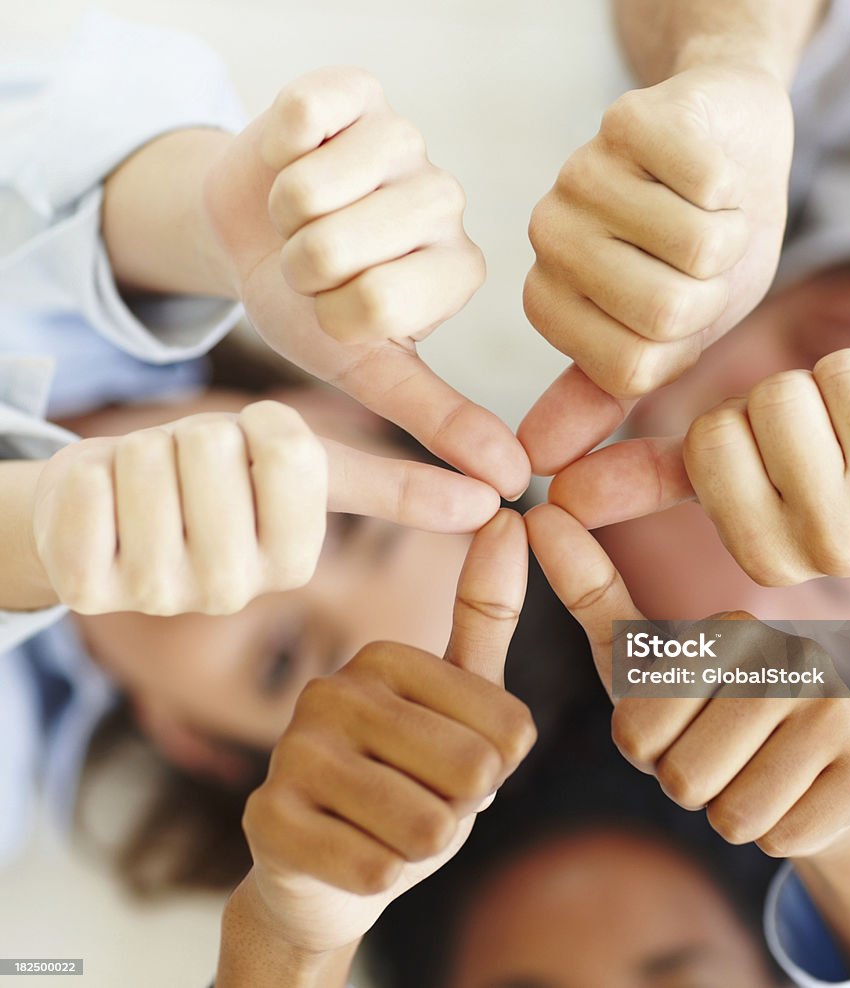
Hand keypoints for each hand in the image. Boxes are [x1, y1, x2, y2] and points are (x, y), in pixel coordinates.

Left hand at [32, 400, 499, 615]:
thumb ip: (399, 486)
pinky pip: (87, 493)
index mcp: (293, 559)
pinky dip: (88, 475)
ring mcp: (158, 598)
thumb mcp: (312, 468)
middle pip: (212, 450)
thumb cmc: (221, 480)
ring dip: (141, 450)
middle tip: (191, 469)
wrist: (112, 507)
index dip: (260, 427)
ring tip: (152, 485)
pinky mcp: (89, 589)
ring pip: (149, 463)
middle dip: (195, 435)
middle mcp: (233, 591)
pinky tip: (105, 508)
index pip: (287, 451)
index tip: (252, 455)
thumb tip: (499, 494)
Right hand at [203, 67, 529, 498]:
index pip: (372, 305)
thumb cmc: (308, 309)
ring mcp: (405, 140)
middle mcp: (445, 202)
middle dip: (297, 266)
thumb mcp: (369, 373)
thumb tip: (513, 481)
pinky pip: (302, 118)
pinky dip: (274, 149)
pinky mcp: (359, 88)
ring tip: (300, 216)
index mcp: (456, 274)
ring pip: (310, 189)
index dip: (325, 314)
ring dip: (279, 214)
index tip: (333, 308)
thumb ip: (439, 421)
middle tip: (312, 261)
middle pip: (335, 247)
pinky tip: (294, 160)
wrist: (248, 233)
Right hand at [238, 510, 534, 953]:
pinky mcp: (265, 820)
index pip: (511, 730)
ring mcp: (290, 752)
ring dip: (424, 847)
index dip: (498, 771)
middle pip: (473, 773)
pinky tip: (348, 859)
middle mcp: (331, 690)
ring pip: (428, 826)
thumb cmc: (407, 780)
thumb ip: (487, 614)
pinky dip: (380, 879)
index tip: (451, 764)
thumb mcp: (460, 702)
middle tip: (418, 800)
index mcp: (385, 658)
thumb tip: (510, 514)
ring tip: (386, 829)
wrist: (320, 875)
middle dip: (462, 809)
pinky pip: (377, 871)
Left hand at [519, 63, 793, 473]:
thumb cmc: (702, 257)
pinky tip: (711, 169)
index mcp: (552, 300)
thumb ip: (602, 397)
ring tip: (709, 212)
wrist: (734, 147)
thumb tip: (536, 463)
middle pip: (661, 309)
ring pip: (693, 246)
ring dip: (729, 233)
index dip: (682, 343)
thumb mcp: (663, 343)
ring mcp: (580, 172)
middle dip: (712, 289)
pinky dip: (734, 184)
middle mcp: (550, 236)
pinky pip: (707, 181)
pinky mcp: (627, 116)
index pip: (626, 365)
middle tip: (704, 256)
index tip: (684, 304)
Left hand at [526, 504, 849, 857]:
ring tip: (751, 773)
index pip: (638, 731)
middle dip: (686, 784)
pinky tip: (793, 796)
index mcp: (731, 629)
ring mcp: (839, 710)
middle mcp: (792, 656)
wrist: (809, 772)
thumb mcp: (642, 660)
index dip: (645, 750)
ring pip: (733, 813)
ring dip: (728, 811)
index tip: (676, 725)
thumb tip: (537, 514)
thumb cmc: (706, 711)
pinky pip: (781, 836)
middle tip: (716, 755)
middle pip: (684, 776)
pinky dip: (774, 833)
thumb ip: (590, 593)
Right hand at [549, 345, 849, 583]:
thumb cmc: (823, 464)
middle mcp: (832, 551)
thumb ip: (641, 479)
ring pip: (836, 379)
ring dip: (847, 379)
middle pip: (773, 402)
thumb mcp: (727, 473)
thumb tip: (552, 492)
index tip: (772, 453)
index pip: (712, 438)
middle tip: (826, 434)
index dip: (738, 422)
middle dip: (793, 395)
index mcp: (765, 556)